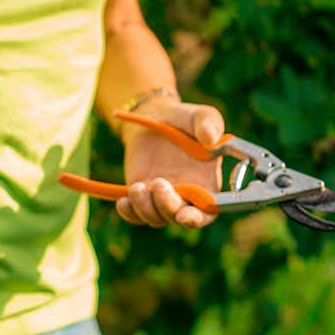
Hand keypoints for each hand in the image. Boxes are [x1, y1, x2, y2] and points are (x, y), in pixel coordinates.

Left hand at [116, 97, 224, 229]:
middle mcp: (186, 198)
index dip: (197, 218)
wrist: (156, 118)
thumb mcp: (201, 115)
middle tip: (159, 184)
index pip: (207, 212)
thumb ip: (210, 123)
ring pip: (155, 218)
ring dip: (145, 208)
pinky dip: (129, 212)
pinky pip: (135, 215)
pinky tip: (123, 201)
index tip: (185, 216)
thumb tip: (211, 138)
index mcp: (207, 185)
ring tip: (137, 187)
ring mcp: (162, 200)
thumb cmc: (185, 120)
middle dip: (167, 207)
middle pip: (178, 217)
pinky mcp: (142, 197)